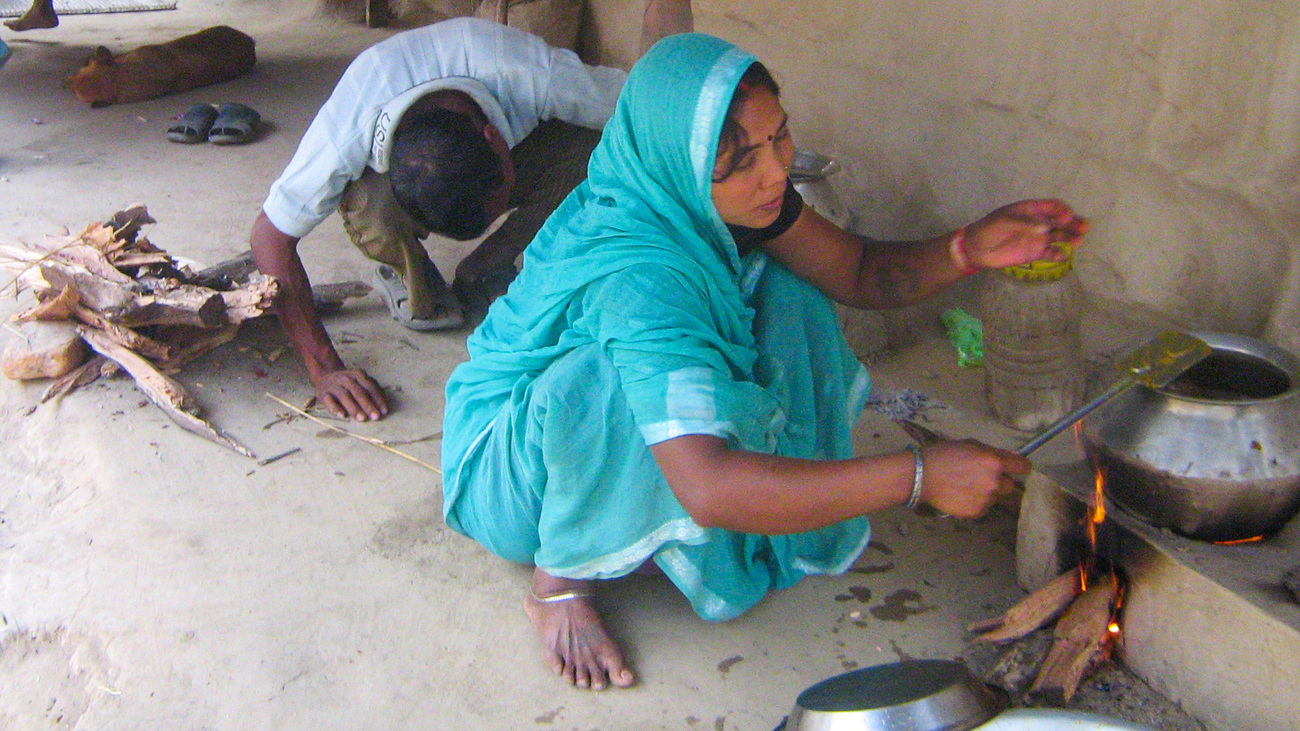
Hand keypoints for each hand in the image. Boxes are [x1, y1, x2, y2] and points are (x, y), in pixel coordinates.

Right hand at [313, 368, 389, 421]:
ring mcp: (334, 385)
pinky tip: (342, 416)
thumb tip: (382, 408)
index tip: (384, 411)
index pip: (370, 387)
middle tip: (376, 417)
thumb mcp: (360, 381)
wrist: (325, 375)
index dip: (378, 399)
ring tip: (362, 418)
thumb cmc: (349, 383)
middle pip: (358, 392)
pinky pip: (329, 401)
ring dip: (354, 408)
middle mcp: (346, 378)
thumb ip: (371, 391)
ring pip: (344, 396)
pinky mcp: (323, 393)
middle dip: (368, 405)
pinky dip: (335, 408)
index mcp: (358, 374)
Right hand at [917, 440, 1030, 517]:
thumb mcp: (969, 444)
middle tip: (981, 477)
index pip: (1023, 467)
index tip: (1015, 468)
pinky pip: (983, 508)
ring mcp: (986, 500)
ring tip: (966, 486)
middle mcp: (994, 482)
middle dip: (1000, 481)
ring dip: (986, 493)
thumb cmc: (943, 454)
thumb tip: (1006, 460)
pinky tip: (960, 495)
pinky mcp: (976, 512)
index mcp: (994, 462)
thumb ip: (991, 453)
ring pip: (995, 497)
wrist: (920, 476)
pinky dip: (976, 503)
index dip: (1019, 466)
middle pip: (1010, 485)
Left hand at [959, 199, 1088, 271]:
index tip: (1067, 216)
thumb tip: (1044, 228)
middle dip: (1073, 223)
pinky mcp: (1035, 253)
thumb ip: (1024, 224)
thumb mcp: (1003, 222)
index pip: (1051, 206)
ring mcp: (1038, 238)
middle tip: (1084, 227)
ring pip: (1059, 236)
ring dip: (1069, 238)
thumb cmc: (988, 229)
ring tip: (1078, 241)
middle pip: (1060, 221)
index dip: (1061, 210)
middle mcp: (1039, 222)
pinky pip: (1050, 253)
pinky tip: (1062, 255)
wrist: (977, 249)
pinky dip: (1057, 254)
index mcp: (1031, 209)